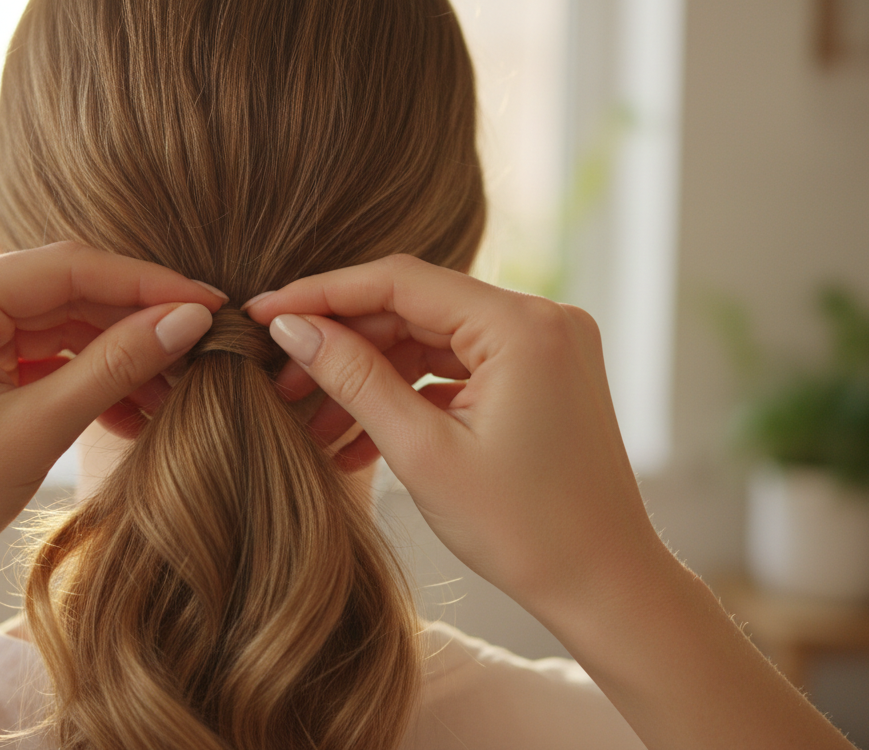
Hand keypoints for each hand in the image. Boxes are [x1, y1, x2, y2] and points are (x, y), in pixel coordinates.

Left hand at [0, 242, 224, 749]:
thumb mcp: (35, 430)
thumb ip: (115, 366)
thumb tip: (189, 320)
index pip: (70, 268)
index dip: (150, 285)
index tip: (214, 306)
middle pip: (62, 293)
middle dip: (134, 325)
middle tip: (203, 353)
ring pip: (51, 329)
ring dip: (110, 359)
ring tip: (170, 397)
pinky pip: (28, 360)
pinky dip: (76, 382)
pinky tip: (125, 414)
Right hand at [245, 255, 855, 749]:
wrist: (607, 586)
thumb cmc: (525, 530)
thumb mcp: (423, 453)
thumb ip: (354, 378)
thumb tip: (292, 326)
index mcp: (521, 326)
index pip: (399, 281)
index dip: (322, 293)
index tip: (261, 312)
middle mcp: (541, 318)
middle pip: (414, 306)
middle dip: (343, 341)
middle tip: (278, 375)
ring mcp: (545, 345)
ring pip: (431, 339)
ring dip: (371, 373)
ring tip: (311, 417)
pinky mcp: (541, 375)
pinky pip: (458, 367)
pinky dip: (410, 394)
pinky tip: (360, 436)